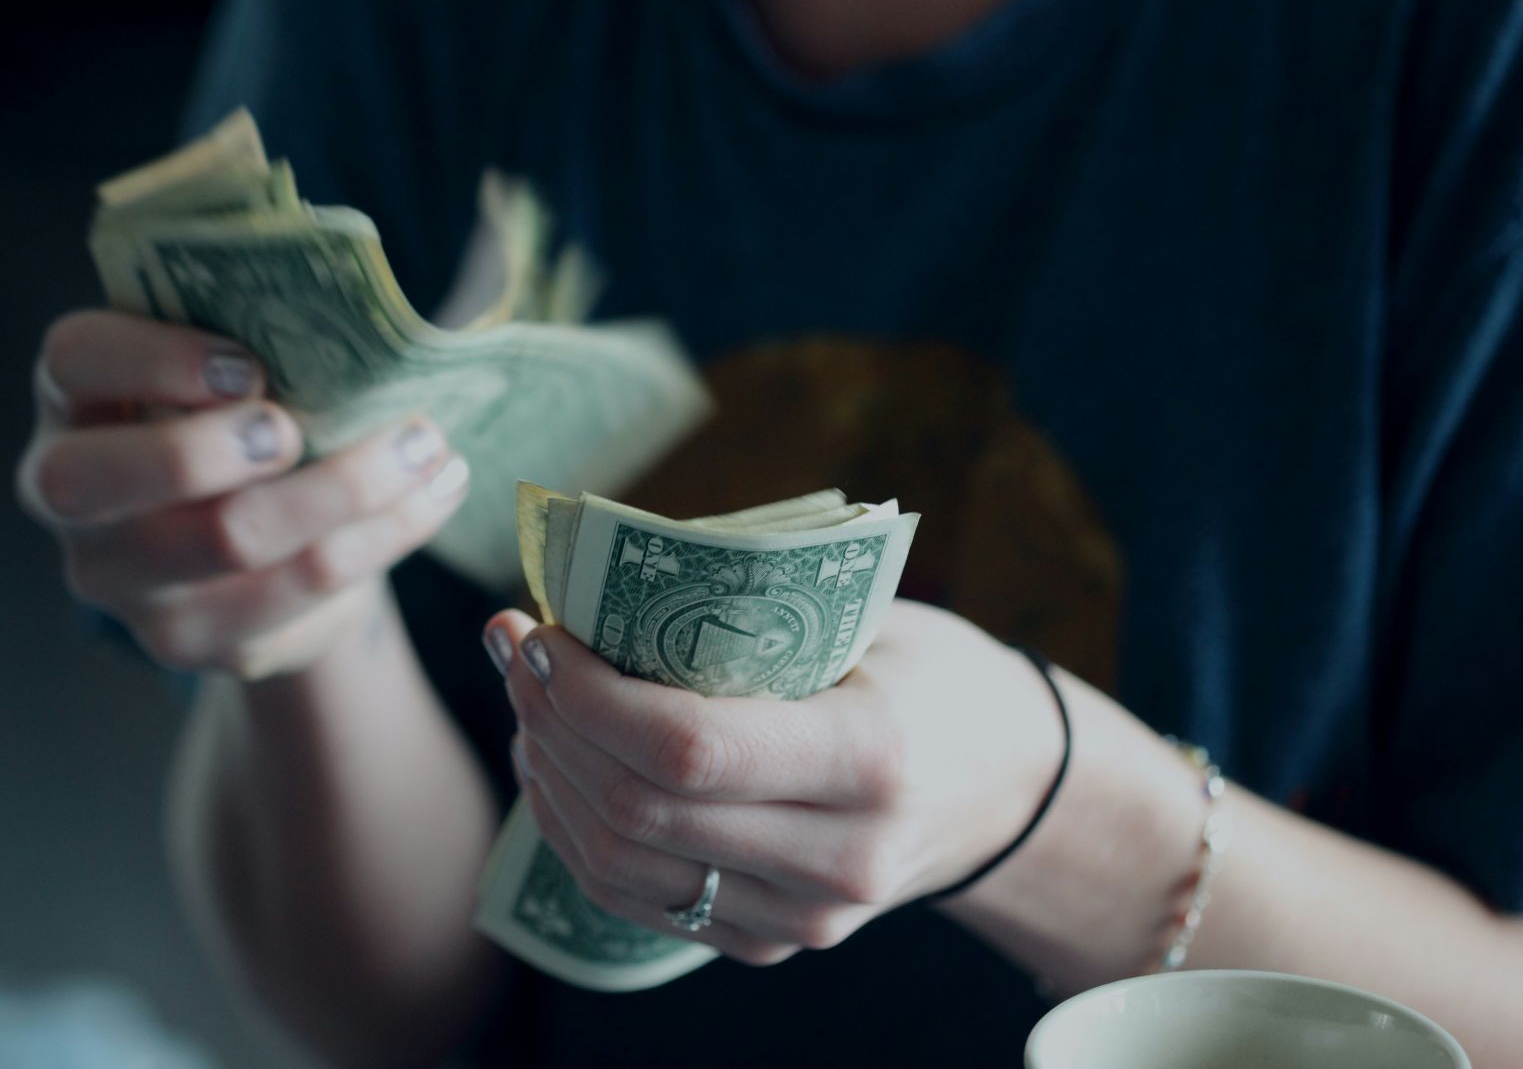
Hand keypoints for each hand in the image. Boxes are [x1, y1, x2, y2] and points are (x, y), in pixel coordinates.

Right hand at [16, 310, 469, 677]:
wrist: (261, 546)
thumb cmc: (243, 418)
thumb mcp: (229, 367)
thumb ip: (253, 332)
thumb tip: (354, 310)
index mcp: (74, 400)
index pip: (74, 361)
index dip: (152, 359)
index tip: (248, 365)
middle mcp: (71, 497)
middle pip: (104, 479)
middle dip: (211, 448)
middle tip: (297, 428)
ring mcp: (125, 581)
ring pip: (228, 539)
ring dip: (345, 487)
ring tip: (425, 445)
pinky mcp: (196, 639)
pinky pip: (300, 590)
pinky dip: (384, 534)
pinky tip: (434, 492)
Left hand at [484, 598, 1064, 964]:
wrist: (1008, 788)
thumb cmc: (932, 676)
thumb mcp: (869, 620)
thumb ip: (749, 612)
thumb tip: (595, 581)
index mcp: (871, 759)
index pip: (687, 748)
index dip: (587, 695)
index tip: (540, 631)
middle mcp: (838, 858)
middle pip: (638, 810)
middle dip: (550, 722)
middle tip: (514, 648)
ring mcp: (804, 917)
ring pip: (620, 866)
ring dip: (549, 776)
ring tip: (527, 700)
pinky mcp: (771, 942)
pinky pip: (636, 899)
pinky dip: (576, 830)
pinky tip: (557, 763)